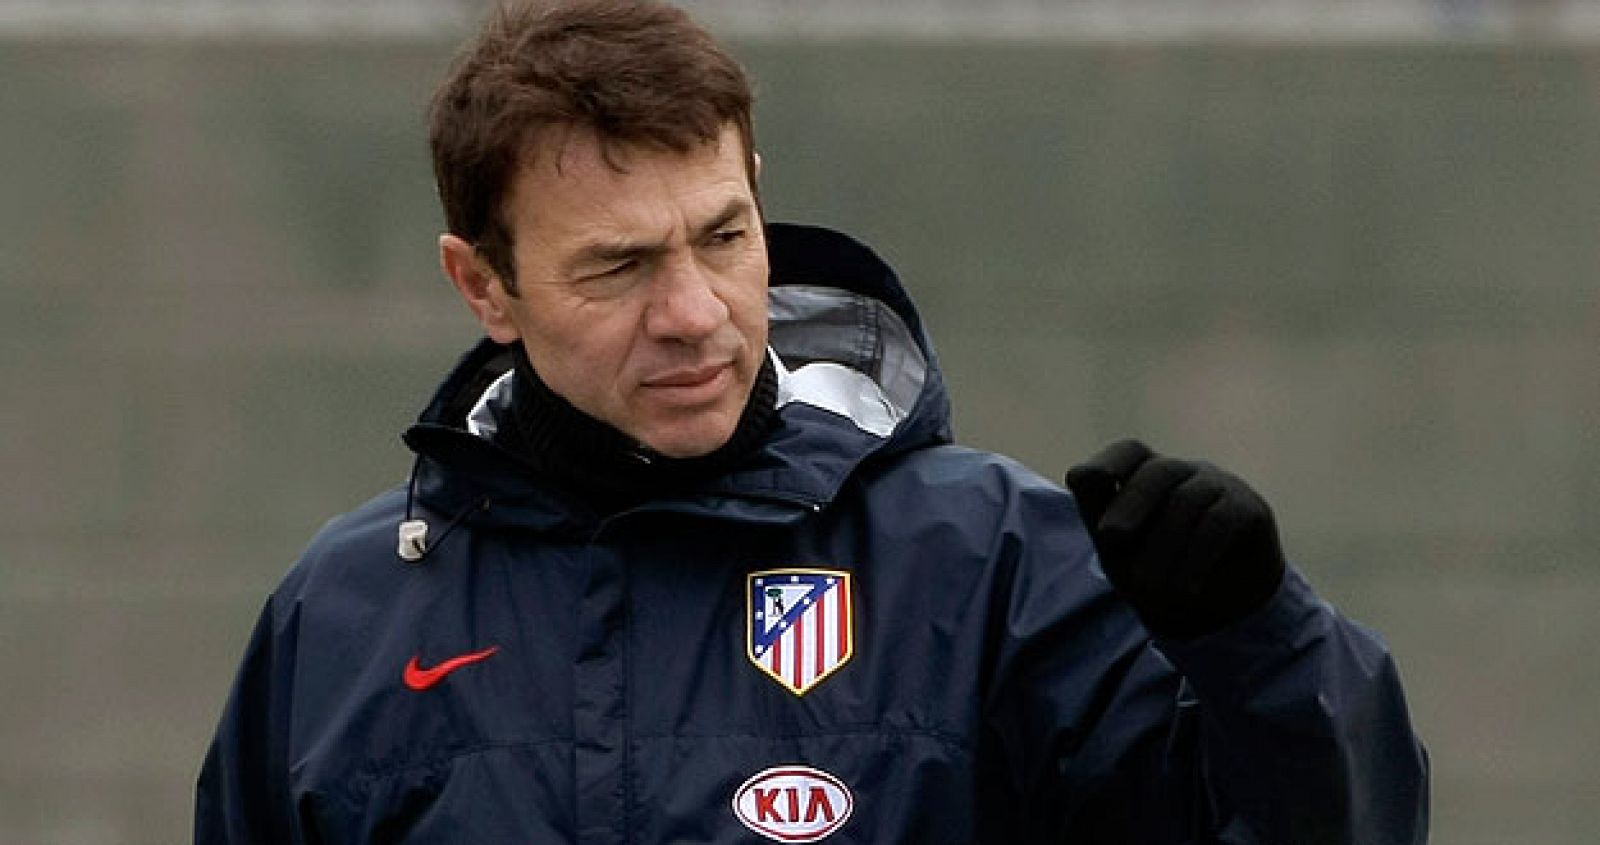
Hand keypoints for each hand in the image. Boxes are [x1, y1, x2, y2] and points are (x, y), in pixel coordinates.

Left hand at [1065, 439, 1285, 639]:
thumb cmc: (1158, 570)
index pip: (1130, 452)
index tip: (1080, 480)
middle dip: (1130, 503)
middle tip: (1110, 537)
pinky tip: (1183, 588)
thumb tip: (1077, 473)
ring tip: (1148, 587)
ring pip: (1187, 501)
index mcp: (1148, 476)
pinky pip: (1219, 522)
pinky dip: (1196, 557)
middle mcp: (1185, 473)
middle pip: (1158, 472)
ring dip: (1163, 547)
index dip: (1108, 461)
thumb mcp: (1119, 549)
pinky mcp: (1250, 509)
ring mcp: (1220, 487)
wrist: (1215, 611)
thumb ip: (1100, 511)